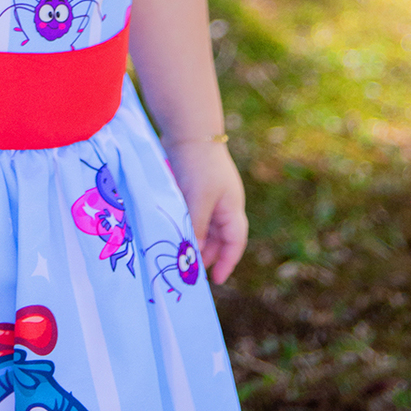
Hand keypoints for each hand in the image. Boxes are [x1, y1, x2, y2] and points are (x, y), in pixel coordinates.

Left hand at [164, 139, 247, 284]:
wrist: (189, 130)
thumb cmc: (199, 165)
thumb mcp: (199, 199)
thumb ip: (198, 228)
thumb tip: (195, 254)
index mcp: (232, 207)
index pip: (235, 242)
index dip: (228, 262)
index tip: (217, 280)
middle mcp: (224, 203)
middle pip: (220, 237)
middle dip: (208, 255)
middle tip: (192, 272)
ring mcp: (209, 195)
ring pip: (205, 227)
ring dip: (196, 241)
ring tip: (182, 256)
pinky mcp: (194, 188)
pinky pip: (193, 214)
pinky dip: (187, 226)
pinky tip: (175, 233)